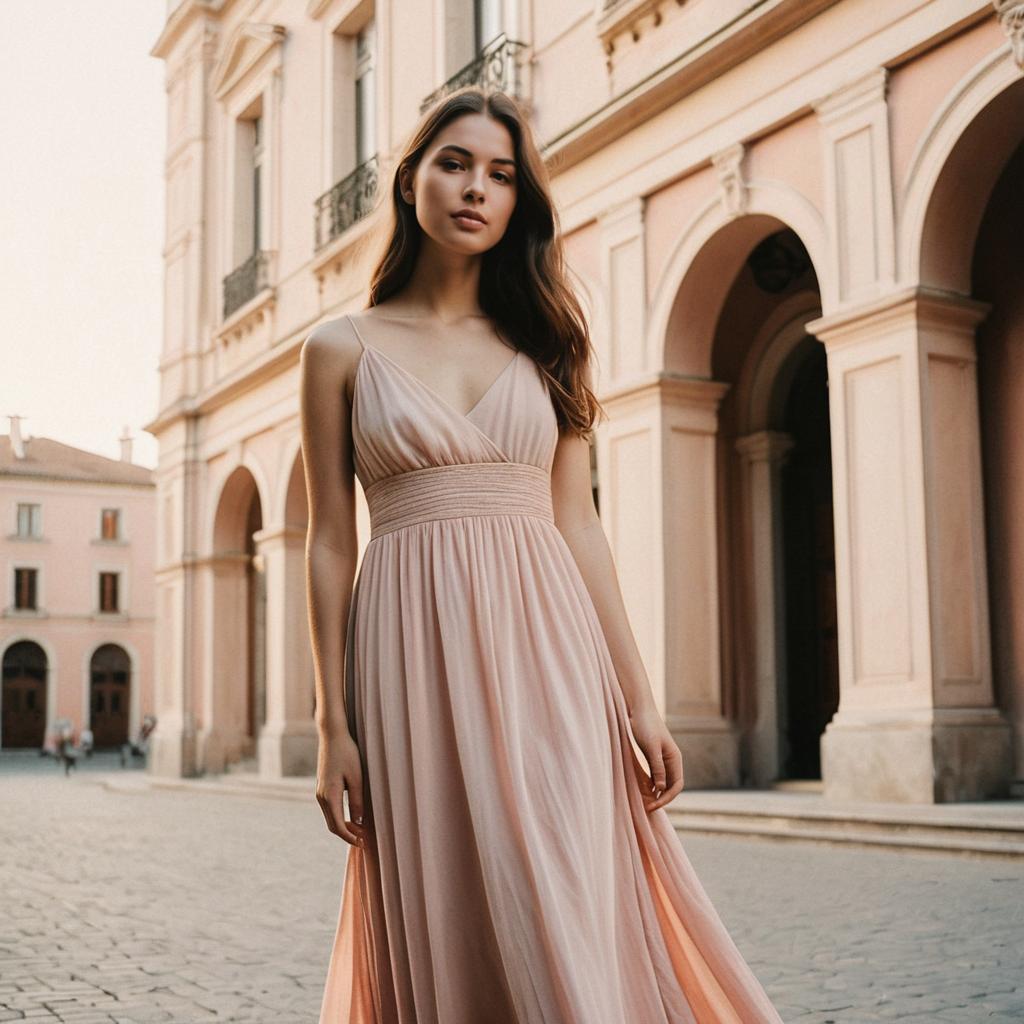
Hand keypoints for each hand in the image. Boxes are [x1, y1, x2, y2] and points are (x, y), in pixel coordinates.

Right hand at [315, 729, 367, 847]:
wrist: (332, 736)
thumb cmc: (347, 753)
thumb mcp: (357, 777)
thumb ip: (357, 800)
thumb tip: (358, 821)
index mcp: (330, 795)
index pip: (338, 826)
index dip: (350, 837)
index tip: (362, 843)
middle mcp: (321, 796)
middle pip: (332, 825)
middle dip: (347, 834)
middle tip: (364, 840)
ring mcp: (320, 792)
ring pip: (330, 817)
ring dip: (343, 826)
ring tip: (360, 830)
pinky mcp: (322, 787)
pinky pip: (330, 809)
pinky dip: (340, 817)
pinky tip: (352, 816)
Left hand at [628, 705, 683, 811]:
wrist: (639, 710)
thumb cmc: (645, 726)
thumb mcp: (651, 747)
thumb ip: (657, 767)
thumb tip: (661, 788)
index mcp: (675, 758)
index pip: (677, 785)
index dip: (667, 798)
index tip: (654, 805)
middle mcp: (672, 760)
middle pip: (672, 786)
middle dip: (662, 798)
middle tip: (647, 808)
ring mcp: (663, 759)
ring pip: (664, 782)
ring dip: (657, 793)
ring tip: (645, 802)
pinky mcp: (653, 756)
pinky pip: (656, 775)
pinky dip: (651, 784)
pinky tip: (642, 790)